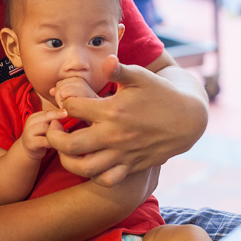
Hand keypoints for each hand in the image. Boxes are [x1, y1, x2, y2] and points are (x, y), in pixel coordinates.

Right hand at [21, 109, 66, 160]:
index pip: (47, 112)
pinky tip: (53, 145)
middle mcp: (30, 123)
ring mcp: (29, 133)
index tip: (66, 111)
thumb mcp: (43, 127)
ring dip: (53, 132)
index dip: (57, 112)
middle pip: (46, 117)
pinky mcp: (31, 143)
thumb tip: (65, 114)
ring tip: (57, 138)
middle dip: (56, 118)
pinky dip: (51, 142)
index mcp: (33, 117)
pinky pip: (45, 140)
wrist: (27, 151)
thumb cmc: (39, 137)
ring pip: (45, 128)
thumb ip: (50, 121)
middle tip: (65, 117)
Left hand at [46, 54, 206, 186]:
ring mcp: (123, 154)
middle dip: (54, 136)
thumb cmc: (160, 92)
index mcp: (112, 111)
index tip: (63, 100)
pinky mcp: (131, 166)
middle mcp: (114, 136)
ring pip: (84, 168)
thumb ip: (119, 70)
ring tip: (65, 147)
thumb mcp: (140, 76)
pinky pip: (106, 180)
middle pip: (70, 145)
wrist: (187, 118)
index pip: (73, 108)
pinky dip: (93, 174)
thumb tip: (106, 60)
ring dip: (68, 159)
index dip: (63, 102)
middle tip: (52, 127)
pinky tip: (90, 160)